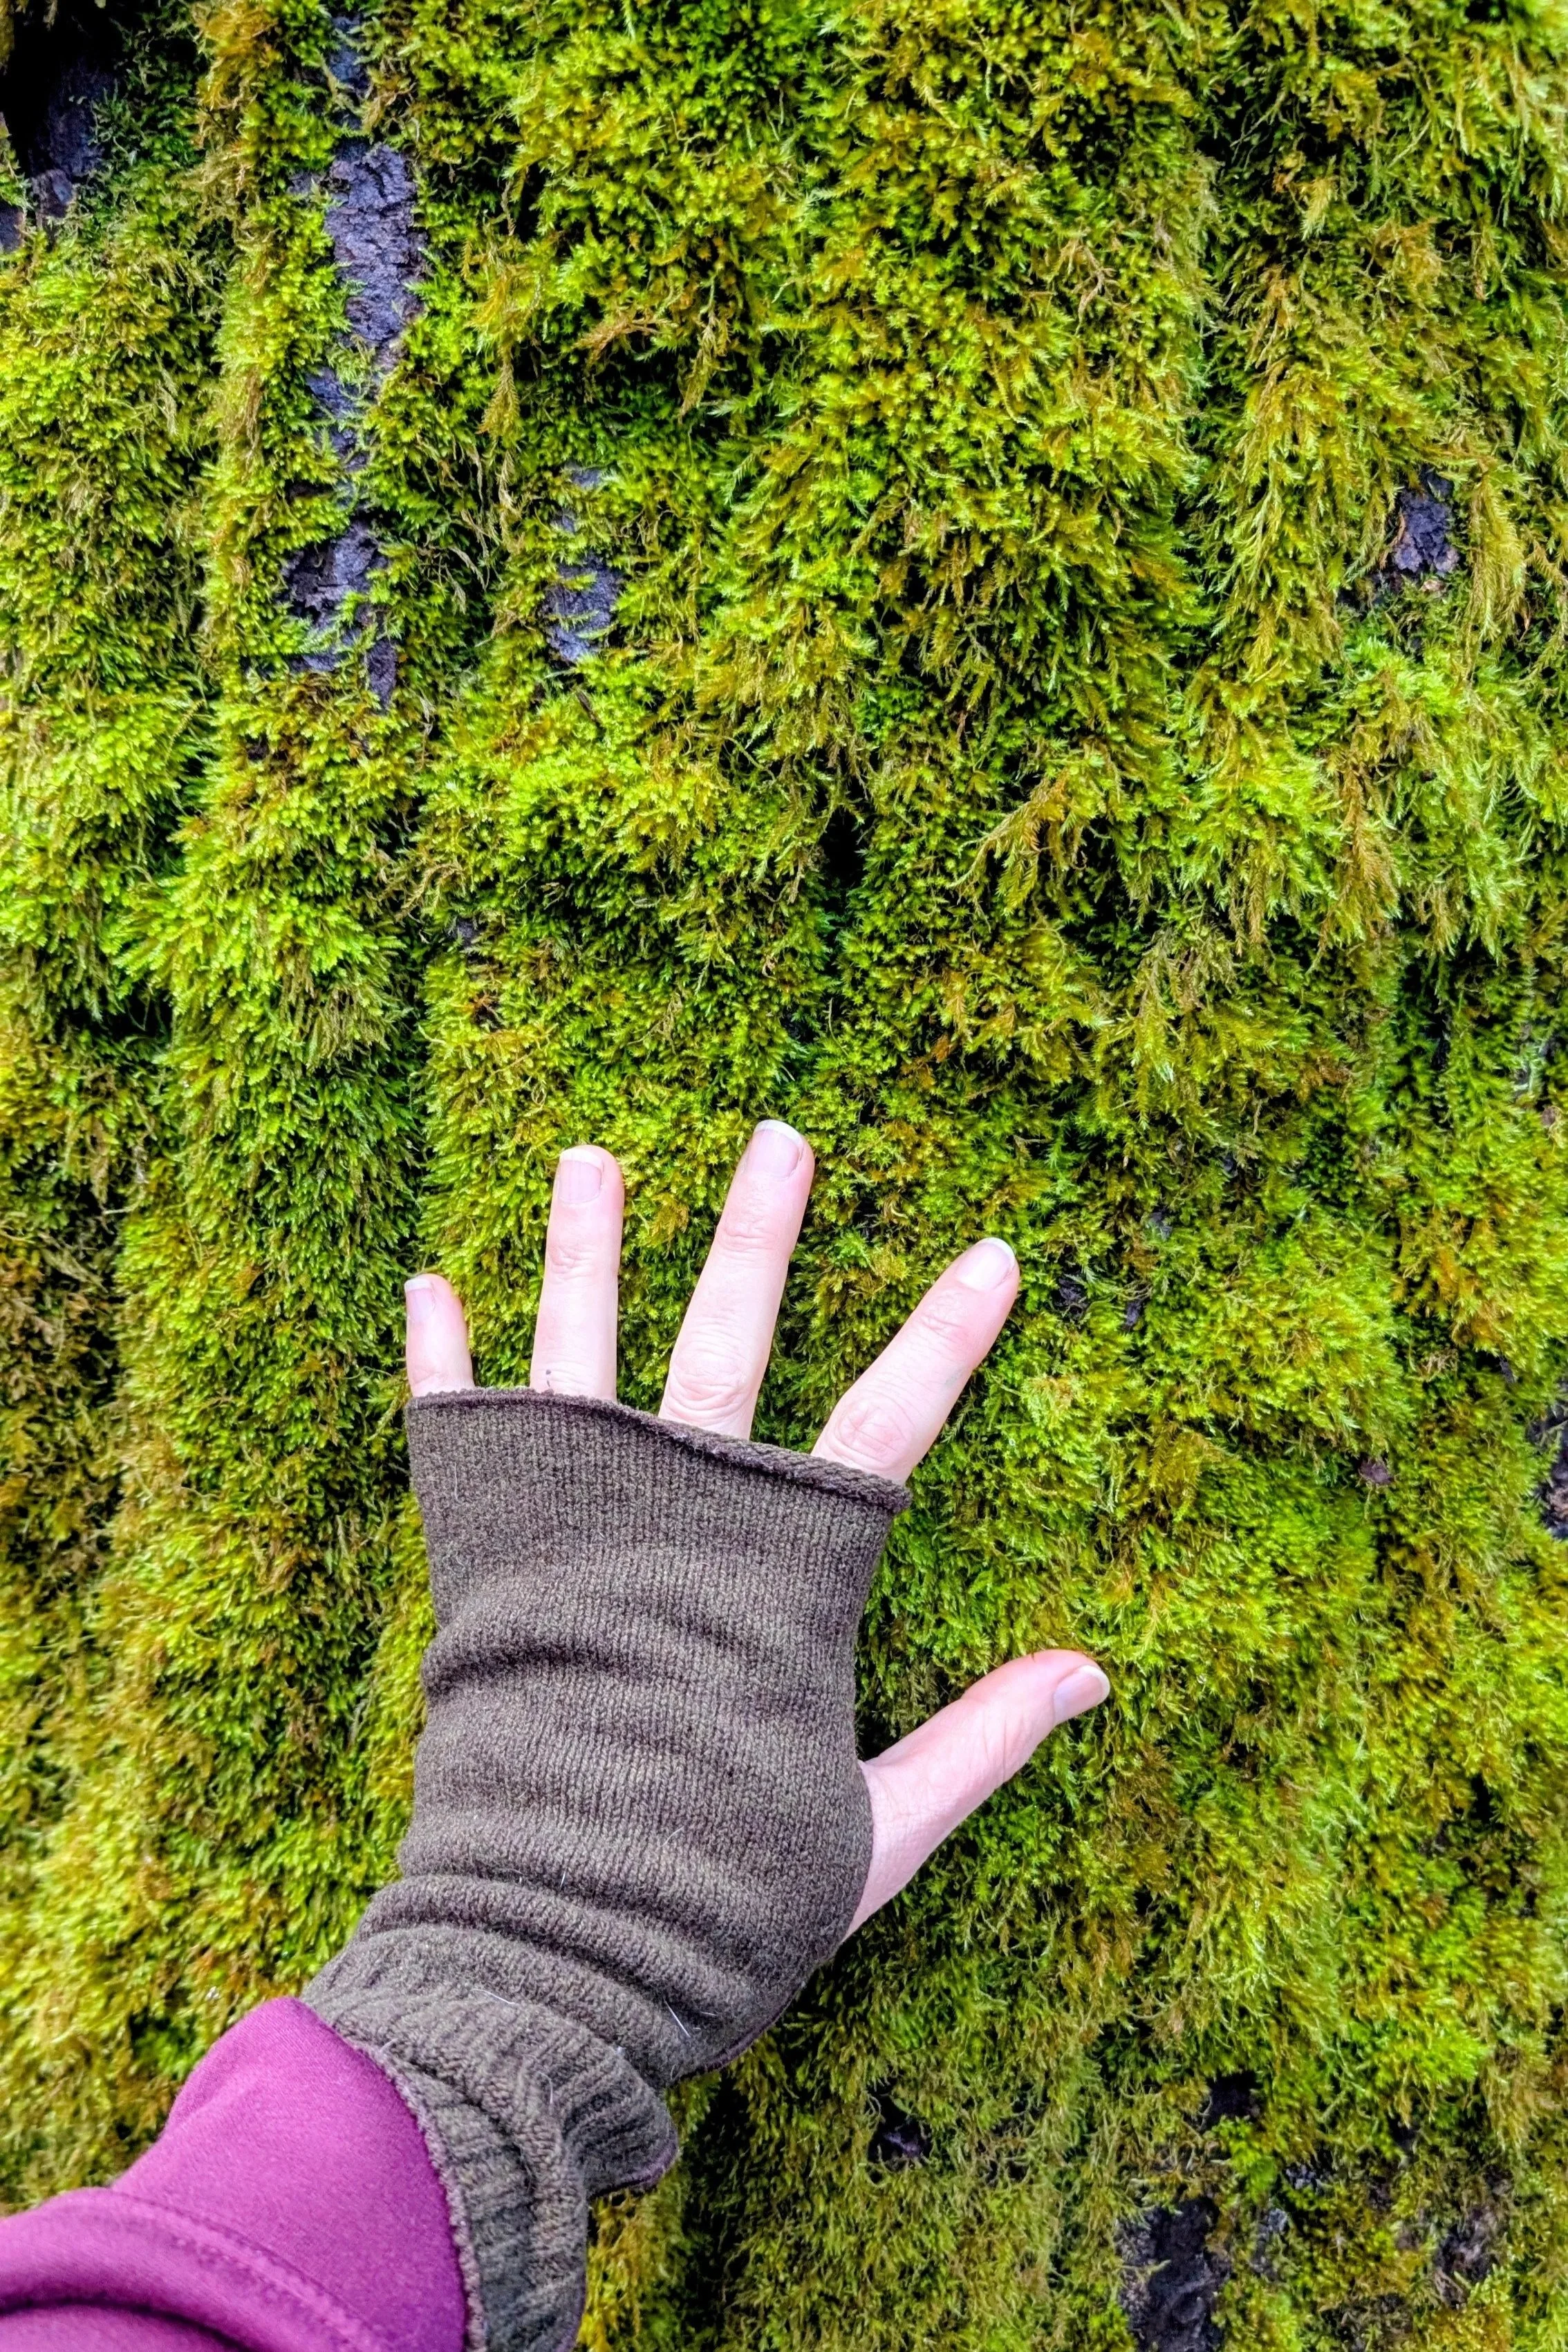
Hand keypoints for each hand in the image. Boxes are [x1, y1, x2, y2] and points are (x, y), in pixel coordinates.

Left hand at [403, 1122, 1107, 1932]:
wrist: (554, 1952)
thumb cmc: (725, 1900)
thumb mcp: (880, 1830)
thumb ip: (982, 1738)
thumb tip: (1093, 1670)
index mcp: (784, 1579)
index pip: (888, 1426)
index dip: (948, 1338)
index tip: (993, 1254)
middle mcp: (678, 1525)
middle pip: (726, 1343)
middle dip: (759, 1235)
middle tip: (779, 1136)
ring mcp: (571, 1534)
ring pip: (581, 1354)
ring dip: (587, 1249)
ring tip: (592, 1154)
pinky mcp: (481, 1563)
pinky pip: (452, 1435)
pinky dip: (440, 1358)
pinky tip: (430, 1282)